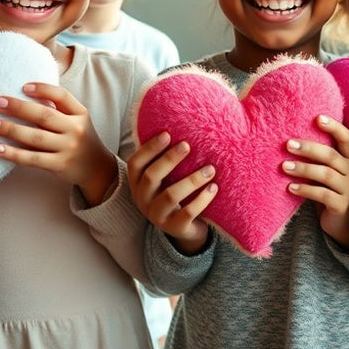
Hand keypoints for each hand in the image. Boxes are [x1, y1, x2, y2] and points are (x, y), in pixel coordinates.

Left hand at [0, 82, 115, 203]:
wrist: (97, 169)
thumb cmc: (80, 139)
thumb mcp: (77, 120)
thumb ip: (59, 109)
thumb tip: (26, 95)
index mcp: (80, 113)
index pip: (61, 96)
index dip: (42, 89)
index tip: (23, 87)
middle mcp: (75, 129)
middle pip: (44, 115)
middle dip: (18, 108)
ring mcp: (68, 148)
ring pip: (35, 137)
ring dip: (11, 129)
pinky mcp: (59, 165)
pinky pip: (32, 158)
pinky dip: (13, 153)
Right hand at [127, 131, 217, 254]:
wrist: (185, 227)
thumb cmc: (175, 191)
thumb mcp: (166, 176)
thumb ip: (166, 156)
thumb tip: (184, 120)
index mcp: (138, 183)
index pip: (135, 164)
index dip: (149, 149)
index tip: (167, 134)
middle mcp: (143, 199)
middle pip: (152, 177)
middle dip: (170, 159)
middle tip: (188, 145)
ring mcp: (157, 216)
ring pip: (171, 195)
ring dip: (192, 180)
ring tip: (211, 169)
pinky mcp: (174, 228)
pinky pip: (188, 213)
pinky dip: (202, 199)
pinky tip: (214, 187)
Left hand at [283, 115, 348, 248]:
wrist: (343, 224)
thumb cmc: (332, 190)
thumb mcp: (329, 171)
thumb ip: (321, 156)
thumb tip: (292, 138)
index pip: (347, 138)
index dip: (334, 127)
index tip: (317, 117)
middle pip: (331, 155)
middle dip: (309, 148)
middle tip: (288, 144)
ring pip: (325, 174)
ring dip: (303, 168)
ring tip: (284, 166)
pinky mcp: (341, 205)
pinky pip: (322, 195)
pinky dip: (305, 189)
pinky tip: (290, 187)